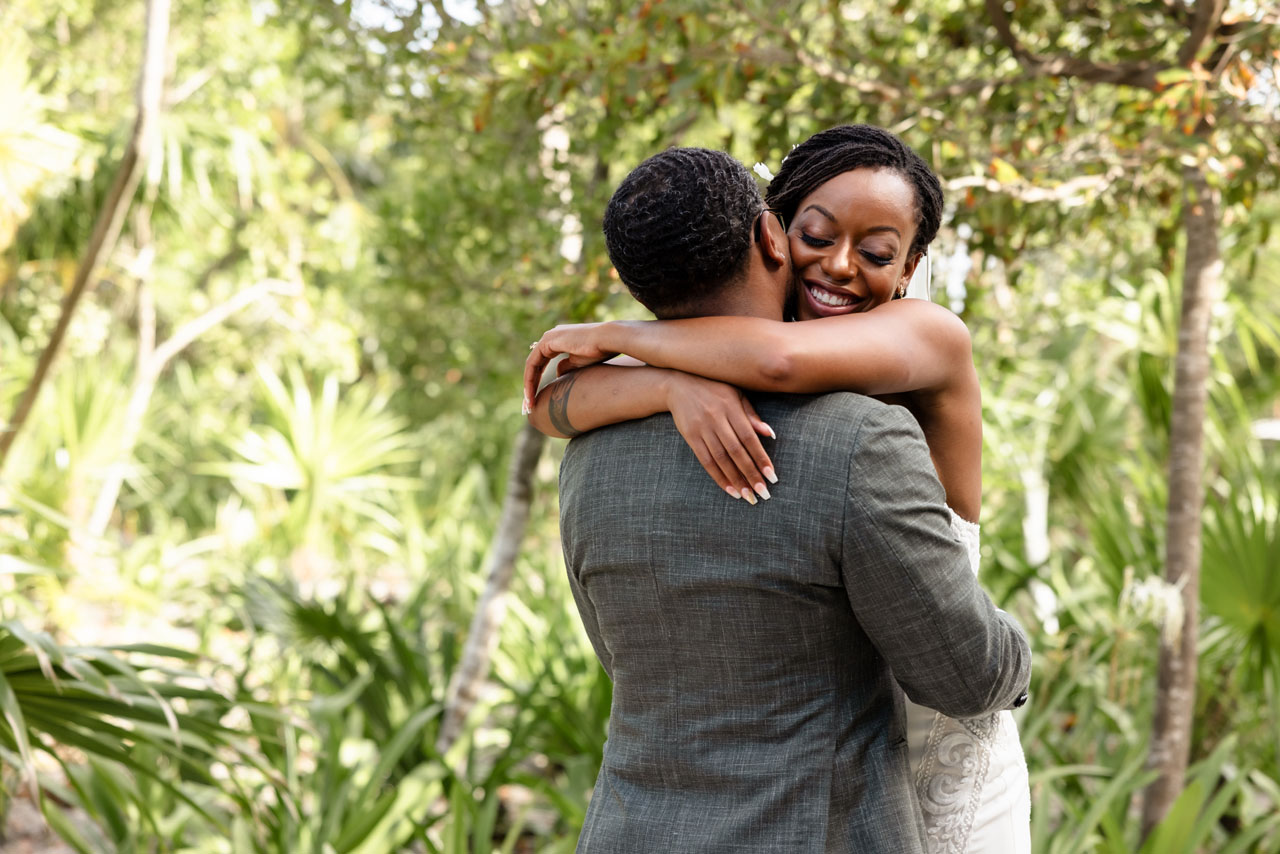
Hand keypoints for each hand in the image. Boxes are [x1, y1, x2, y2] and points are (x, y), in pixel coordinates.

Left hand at [523, 323, 618, 412]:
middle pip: (535, 364)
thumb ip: (567, 367)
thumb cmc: (599, 351)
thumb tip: (559, 374)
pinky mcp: (548, 341)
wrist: (608, 340)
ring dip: (528, 385)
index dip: (538, 381)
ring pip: (531, 365)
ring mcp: (549, 337)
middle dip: (531, 385)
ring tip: (529, 404)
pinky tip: (531, 394)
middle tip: (529, 405)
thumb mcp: (580, 362)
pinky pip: (532, 363)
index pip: (542, 363)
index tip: (537, 399)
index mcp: (558, 340)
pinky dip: (530, 379)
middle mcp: (551, 337)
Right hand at [666, 373, 776, 503]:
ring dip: (736, 480)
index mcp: (731, 407)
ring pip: (721, 459)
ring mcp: (702, 428)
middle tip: (763, 493)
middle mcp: (716, 418)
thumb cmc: (714, 389)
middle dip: (750, 474)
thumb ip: (751, 415)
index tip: (772, 476)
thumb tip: (770, 434)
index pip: (749, 437)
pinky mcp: (690, 436)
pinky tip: (729, 489)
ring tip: (748, 496)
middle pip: (736, 451)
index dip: (760, 457)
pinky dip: (718, 477)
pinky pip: (706, 461)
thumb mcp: (735, 394)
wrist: (678, 384)